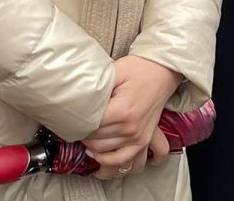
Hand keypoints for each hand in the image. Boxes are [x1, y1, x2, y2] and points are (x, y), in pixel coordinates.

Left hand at [85, 56, 181, 176]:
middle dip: (83, 137)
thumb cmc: (139, 69)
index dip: (78, 124)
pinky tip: (102, 159)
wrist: (162, 72)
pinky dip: (114, 163)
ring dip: (95, 151)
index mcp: (121, 111)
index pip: (91, 127)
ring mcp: (139, 137)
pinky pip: (128, 162)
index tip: (71, 120)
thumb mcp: (115, 71)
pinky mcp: (144, 141)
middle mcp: (131, 128)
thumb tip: (78, 99)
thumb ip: (98, 87)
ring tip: (86, 143)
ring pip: (108, 155)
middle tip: (76, 128)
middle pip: (97, 143)